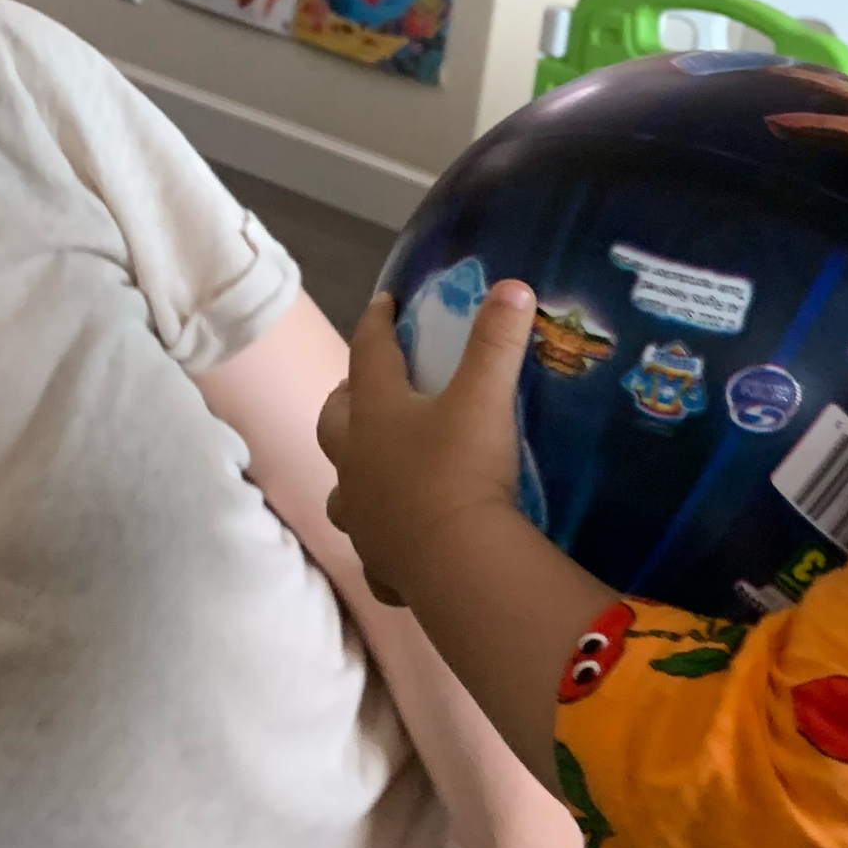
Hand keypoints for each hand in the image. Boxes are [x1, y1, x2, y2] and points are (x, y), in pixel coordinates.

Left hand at [319, 284, 533, 609]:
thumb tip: (513, 286)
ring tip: (374, 467)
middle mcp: (354, 461)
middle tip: (362, 387)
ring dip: (353, 471)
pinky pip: (372, 550)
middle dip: (347, 397)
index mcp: (376, 413)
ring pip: (342, 487)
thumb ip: (497, 341)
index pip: (369, 353)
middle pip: (335, 420)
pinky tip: (396, 544)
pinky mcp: (377, 559)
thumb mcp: (485, 397)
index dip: (377, 324)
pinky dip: (381, 542)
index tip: (383, 303)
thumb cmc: (463, 469)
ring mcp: (360, 514)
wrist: (456, 562)